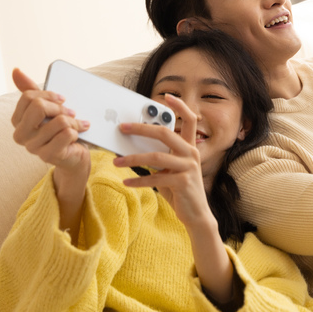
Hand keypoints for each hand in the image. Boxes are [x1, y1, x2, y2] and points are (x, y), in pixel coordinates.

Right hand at [11, 68, 90, 178]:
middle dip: (61, 108)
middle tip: (71, 113)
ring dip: (74, 122)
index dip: (50, 95)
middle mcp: (20, 134)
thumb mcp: (48, 108)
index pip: (29, 97)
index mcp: (17, 120)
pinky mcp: (47, 156)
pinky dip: (77, 132)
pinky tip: (77, 136)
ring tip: (77, 126)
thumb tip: (16, 71)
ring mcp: (32, 147)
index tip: (62, 100)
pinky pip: (67, 133)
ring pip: (59, 121)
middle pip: (39, 107)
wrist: (74, 154)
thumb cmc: (60, 129)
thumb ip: (32, 90)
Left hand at [114, 94, 212, 228]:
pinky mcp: (183, 182)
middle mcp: (192, 153)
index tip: (167, 96)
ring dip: (132, 159)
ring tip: (116, 161)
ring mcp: (189, 167)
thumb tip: (133, 146)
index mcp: (190, 147)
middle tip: (123, 128)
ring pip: (156, 157)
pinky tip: (126, 182)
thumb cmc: (180, 189)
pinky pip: (155, 178)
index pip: (190, 120)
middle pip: (166, 133)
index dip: (179, 107)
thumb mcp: (171, 169)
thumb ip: (160, 156)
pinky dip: (138, 180)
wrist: (196, 214)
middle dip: (142, 128)